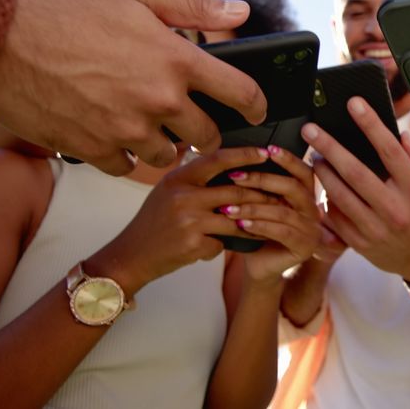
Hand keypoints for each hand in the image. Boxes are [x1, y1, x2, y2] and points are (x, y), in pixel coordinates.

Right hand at [0, 0, 267, 174]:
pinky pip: (125, 167)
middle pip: (207, 135)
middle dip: (207, 131)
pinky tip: (112, 133)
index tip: (255, 110)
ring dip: (164, 144)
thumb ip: (193, 7)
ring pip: (167, 155)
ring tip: (148, 125)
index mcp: (177, 60)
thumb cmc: (63, 8)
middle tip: (194, 121)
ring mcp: (126, 129)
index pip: (241, 93)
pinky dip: (123, 154)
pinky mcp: (93, 150)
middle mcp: (159, 100)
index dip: (256, 105)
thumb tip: (241, 11)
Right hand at [89, 147, 274, 293]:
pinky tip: (213, 247)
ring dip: (251, 224)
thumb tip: (224, 161)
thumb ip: (192, 178)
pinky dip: (223, 246)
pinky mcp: (194, 244)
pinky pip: (222, 243)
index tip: (265, 153)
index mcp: (177, 179)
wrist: (131, 256)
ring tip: (263, 224)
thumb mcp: (166, 191)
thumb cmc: (152, 223)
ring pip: (236, 220)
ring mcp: (189, 221)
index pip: (217, 159)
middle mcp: (183, 196)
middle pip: (235, 192)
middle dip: (260, 196)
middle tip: (278, 197)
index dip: (244, 155)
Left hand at [225, 145, 322, 282]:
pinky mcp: (304, 247)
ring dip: (252, 207)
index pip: (303, 172)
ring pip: (282, 211)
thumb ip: (262, 187)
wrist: (259, 267)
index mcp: (306, 196)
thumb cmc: (257, 232)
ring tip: (228, 207)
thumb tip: (243, 158)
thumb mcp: (261, 205)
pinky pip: (281, 231)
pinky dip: (259, 225)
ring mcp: (312, 230)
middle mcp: (313, 210)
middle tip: (236, 177)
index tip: (268, 149)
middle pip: (294, 187)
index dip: (288, 159)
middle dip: (263, 180)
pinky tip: (240, 224)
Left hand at [302, 98, 409, 280]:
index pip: (390, 151)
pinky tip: (322, 185)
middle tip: (311, 129)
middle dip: (330, 147)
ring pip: (341, 195)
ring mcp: (376, 229)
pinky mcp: (361, 244)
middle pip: (356, 172)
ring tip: (313, 155)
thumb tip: (403, 136)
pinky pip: (336, 218)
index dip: (371, 125)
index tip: (354, 104)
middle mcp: (395, 210)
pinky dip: (326, 199)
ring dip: (323, 172)